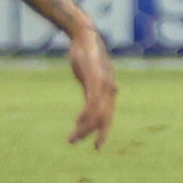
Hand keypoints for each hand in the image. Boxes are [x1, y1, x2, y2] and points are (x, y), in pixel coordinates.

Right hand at [64, 24, 117, 148]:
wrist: (85, 35)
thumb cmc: (86, 54)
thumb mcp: (90, 75)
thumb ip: (92, 89)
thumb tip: (90, 101)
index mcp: (110, 89)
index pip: (109, 116)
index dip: (103, 131)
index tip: (96, 145)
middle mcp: (110, 89)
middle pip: (106, 119)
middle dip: (97, 134)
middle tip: (91, 147)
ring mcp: (103, 84)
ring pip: (98, 115)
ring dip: (85, 129)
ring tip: (72, 139)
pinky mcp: (95, 79)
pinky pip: (92, 103)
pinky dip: (86, 116)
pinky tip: (78, 122)